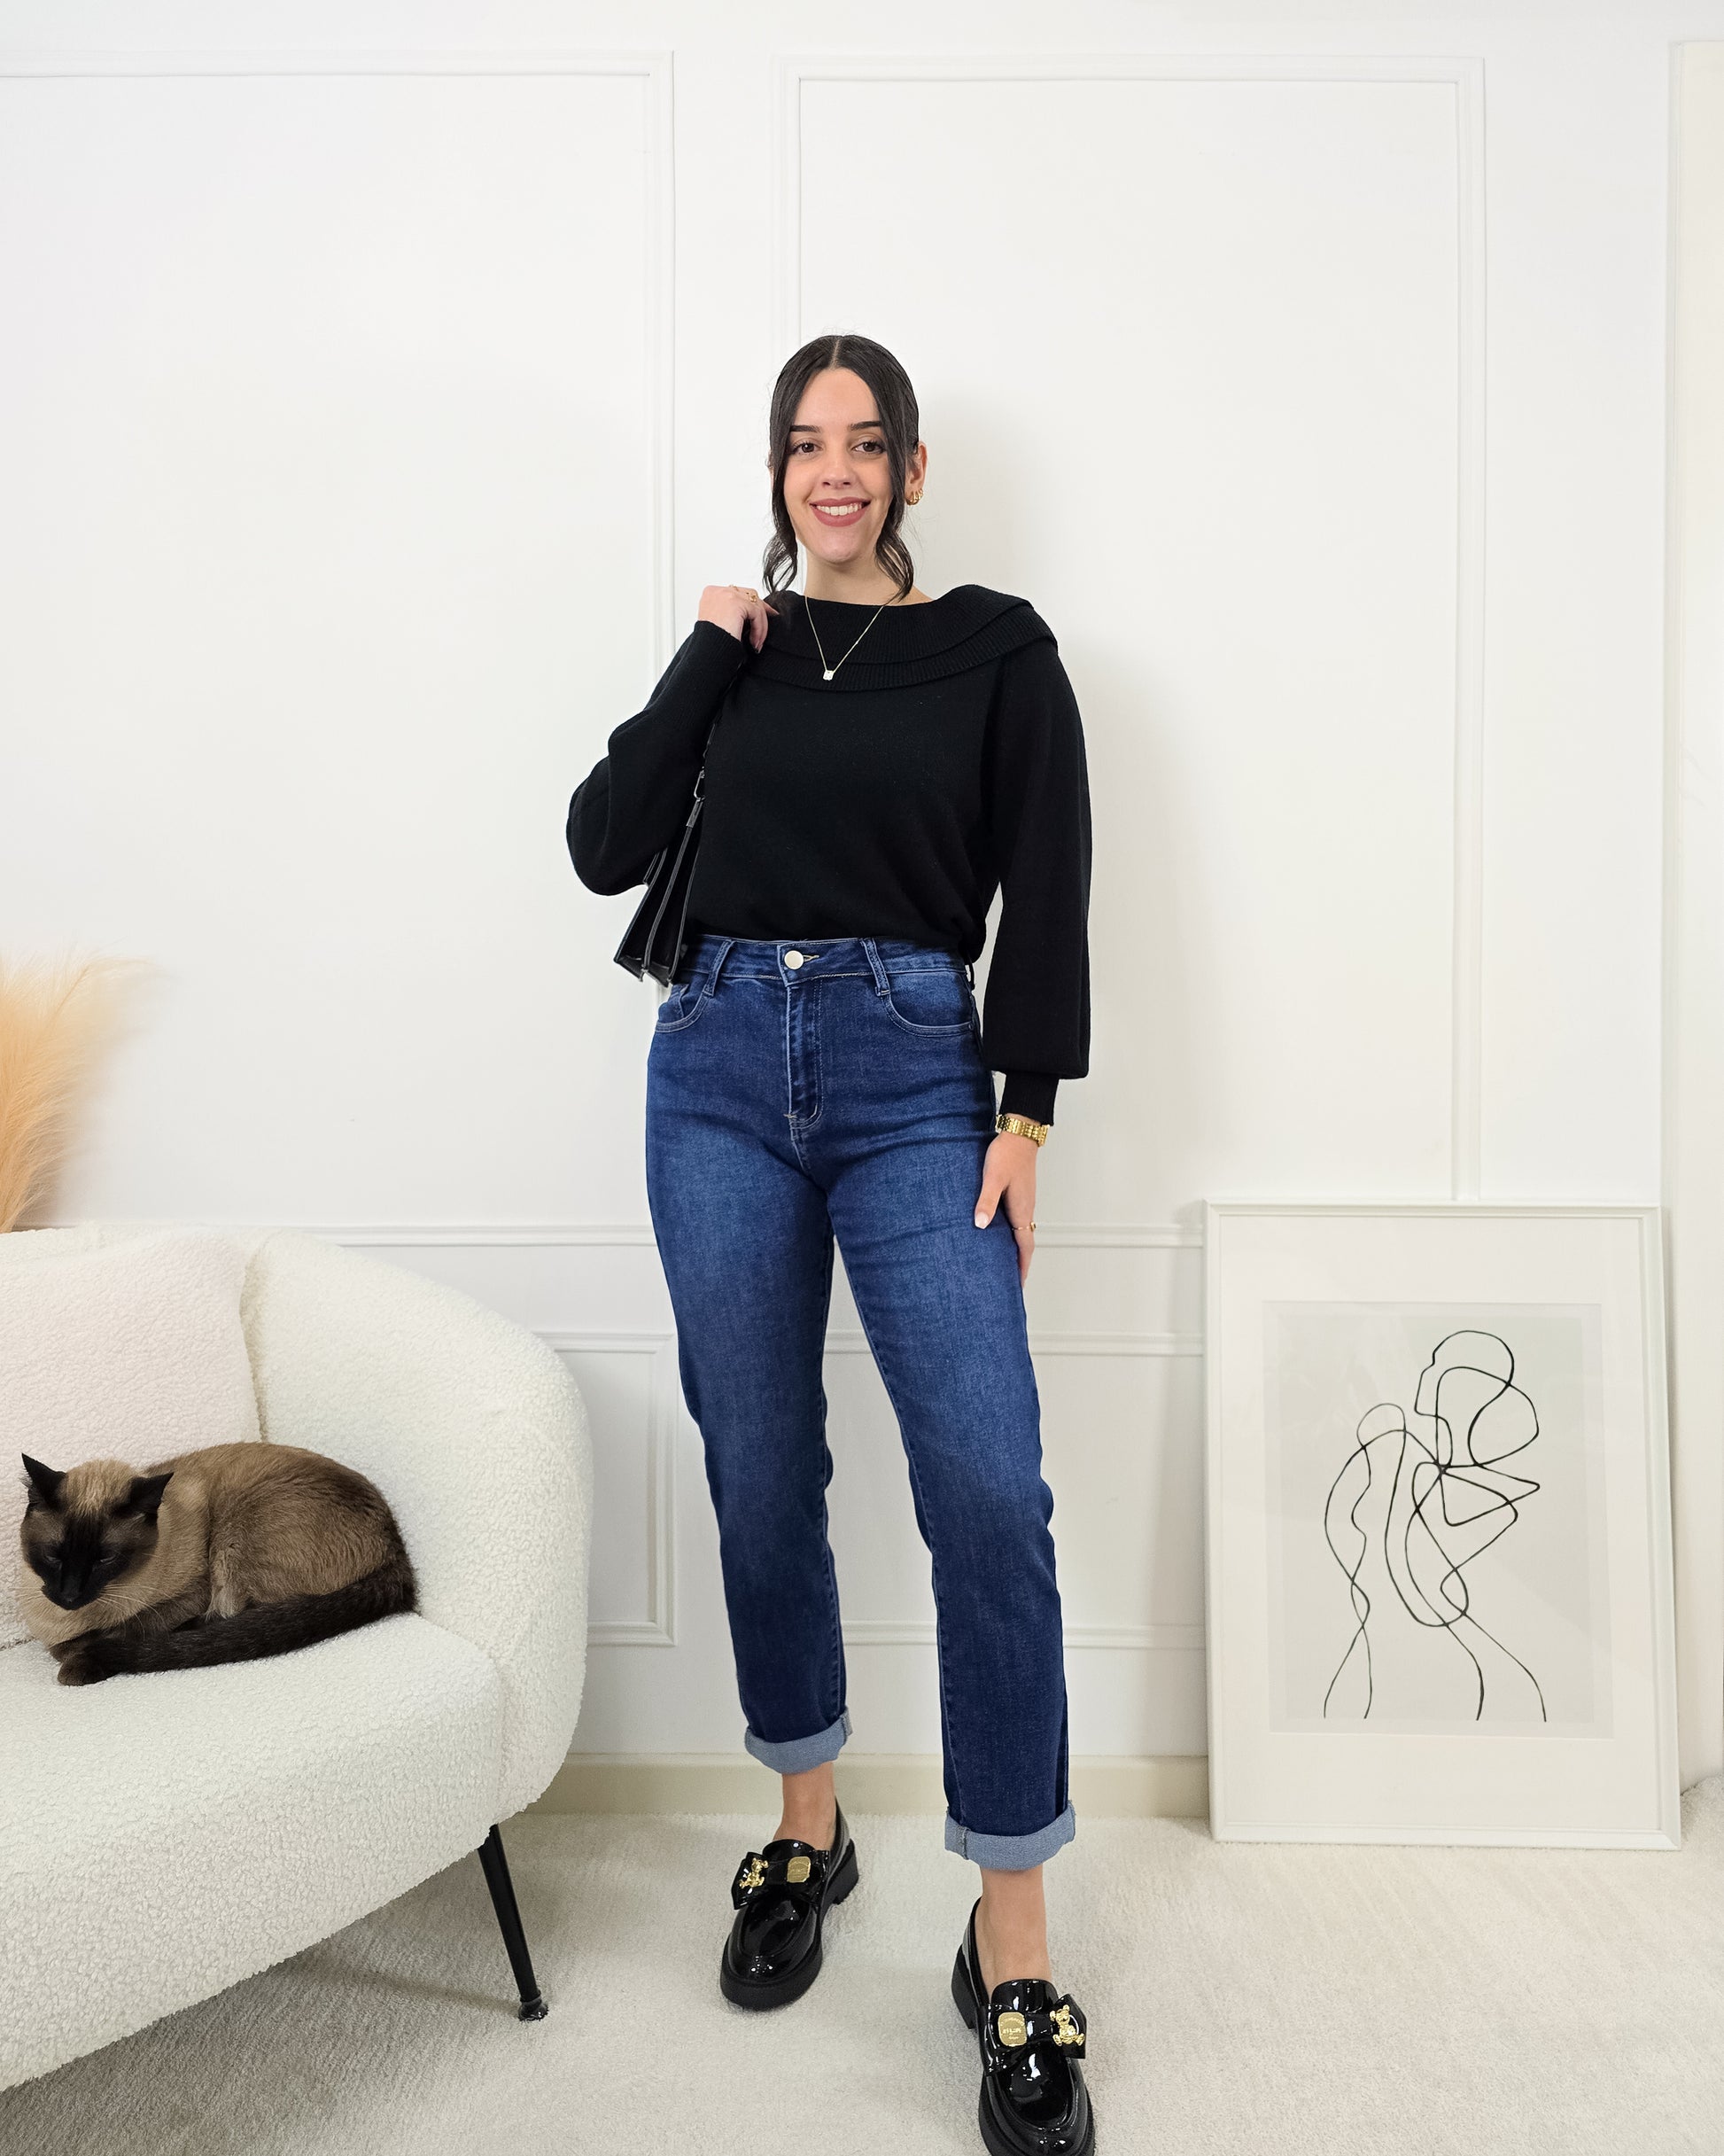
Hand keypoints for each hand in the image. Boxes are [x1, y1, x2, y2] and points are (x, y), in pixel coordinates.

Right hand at [699, 583, 778, 651]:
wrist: (707, 652)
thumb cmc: (711, 643)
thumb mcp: (721, 622)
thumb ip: (732, 613)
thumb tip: (748, 614)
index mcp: (711, 594)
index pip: (737, 594)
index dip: (751, 605)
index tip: (762, 616)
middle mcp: (718, 591)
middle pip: (748, 595)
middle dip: (760, 610)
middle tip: (768, 622)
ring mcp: (726, 594)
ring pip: (755, 605)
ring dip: (760, 625)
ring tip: (757, 641)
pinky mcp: (736, 602)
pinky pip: (756, 613)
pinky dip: (759, 629)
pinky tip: (755, 641)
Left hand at [974, 1132, 1037, 1284]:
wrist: (1020, 1134)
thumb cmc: (1006, 1155)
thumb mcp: (993, 1178)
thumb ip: (986, 1201)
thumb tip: (981, 1225)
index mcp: (1022, 1210)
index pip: (1025, 1246)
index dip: (1022, 1266)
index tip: (1018, 1285)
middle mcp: (1026, 1209)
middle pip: (1025, 1243)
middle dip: (1019, 1263)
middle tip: (1009, 1280)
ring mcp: (1023, 1201)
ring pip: (1021, 1231)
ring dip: (1015, 1248)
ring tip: (1004, 1262)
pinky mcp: (1019, 1193)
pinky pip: (1017, 1220)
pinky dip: (1011, 1233)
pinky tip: (999, 1232)